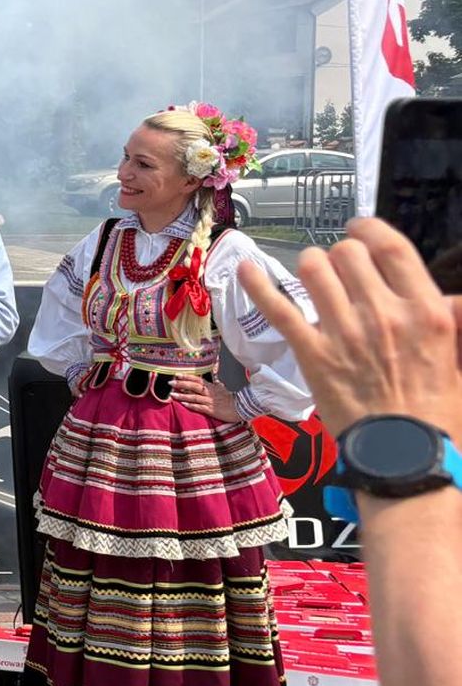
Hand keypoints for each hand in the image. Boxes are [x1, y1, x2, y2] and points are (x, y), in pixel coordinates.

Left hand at [168, 376, 242, 421]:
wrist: (241, 409)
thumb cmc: (231, 399)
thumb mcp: (223, 389)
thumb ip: (216, 383)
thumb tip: (215, 378)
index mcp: (211, 387)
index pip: (197, 379)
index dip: (187, 376)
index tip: (176, 374)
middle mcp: (210, 393)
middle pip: (194, 386)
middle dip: (181, 384)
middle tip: (170, 382)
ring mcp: (210, 402)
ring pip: (195, 397)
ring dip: (183, 395)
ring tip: (172, 394)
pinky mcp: (212, 410)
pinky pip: (200, 407)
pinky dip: (192, 405)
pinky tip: (183, 404)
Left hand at [238, 217, 461, 439]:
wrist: (402, 456)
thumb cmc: (436, 414)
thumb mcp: (460, 361)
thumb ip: (456, 322)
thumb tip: (450, 298)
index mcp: (426, 311)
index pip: (390, 247)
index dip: (370, 229)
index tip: (360, 229)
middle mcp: (384, 313)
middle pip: (348, 254)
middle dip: (342, 255)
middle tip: (342, 269)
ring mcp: (343, 331)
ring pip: (314, 270)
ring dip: (311, 266)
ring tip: (314, 276)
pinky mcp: (311, 352)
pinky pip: (277, 307)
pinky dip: (257, 284)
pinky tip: (245, 268)